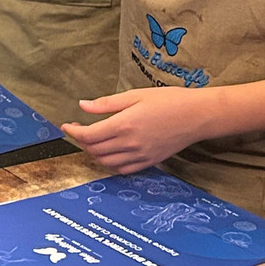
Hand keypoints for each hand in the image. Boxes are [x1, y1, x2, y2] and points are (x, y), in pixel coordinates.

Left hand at [61, 88, 211, 173]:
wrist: (198, 116)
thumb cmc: (168, 100)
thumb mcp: (134, 95)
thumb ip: (106, 104)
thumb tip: (82, 106)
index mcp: (124, 125)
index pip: (88, 136)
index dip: (73, 132)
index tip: (66, 126)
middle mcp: (130, 144)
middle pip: (94, 151)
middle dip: (82, 142)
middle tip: (79, 129)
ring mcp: (140, 156)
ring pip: (107, 163)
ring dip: (94, 154)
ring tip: (93, 140)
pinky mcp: (150, 162)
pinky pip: (124, 169)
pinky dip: (111, 163)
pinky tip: (110, 152)